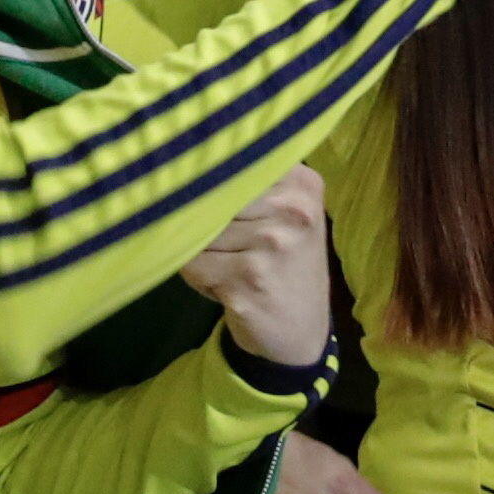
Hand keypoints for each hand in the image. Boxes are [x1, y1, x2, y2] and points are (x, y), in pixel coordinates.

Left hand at [178, 168, 334, 372]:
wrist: (301, 331)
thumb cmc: (285, 262)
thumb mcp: (287, 214)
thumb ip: (252, 182)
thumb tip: (190, 162)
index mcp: (303, 185)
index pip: (235, 163)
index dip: (213, 179)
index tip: (210, 189)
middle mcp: (292, 211)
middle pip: (214, 195)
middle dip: (206, 218)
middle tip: (230, 242)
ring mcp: (271, 246)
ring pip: (200, 229)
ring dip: (200, 249)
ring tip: (229, 264)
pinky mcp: (246, 280)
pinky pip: (193, 263)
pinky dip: (196, 274)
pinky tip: (223, 285)